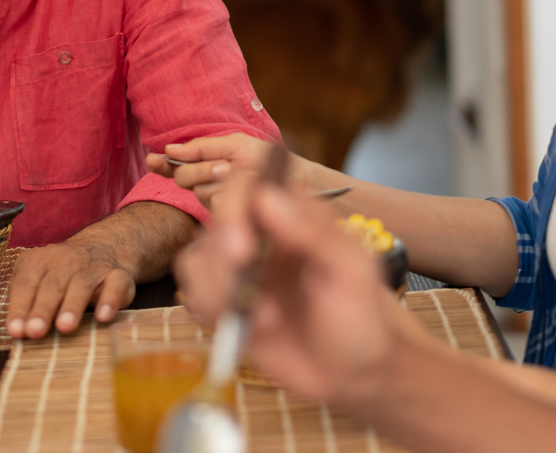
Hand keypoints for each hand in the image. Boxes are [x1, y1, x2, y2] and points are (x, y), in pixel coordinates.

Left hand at [6, 238, 136, 338]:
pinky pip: (115, 286)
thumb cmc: (60, 276)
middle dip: (42, 309)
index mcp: (39, 261)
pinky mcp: (118, 276)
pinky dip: (110, 300)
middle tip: (35, 331)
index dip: (20, 307)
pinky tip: (103, 317)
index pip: (26, 284)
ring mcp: (93, 267)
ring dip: (72, 306)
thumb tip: (17, 331)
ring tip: (65, 327)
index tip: (15, 331)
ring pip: (82, 285)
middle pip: (52, 286)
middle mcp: (66, 261)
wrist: (102, 248)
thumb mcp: (37, 280)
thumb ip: (25, 302)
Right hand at [146, 134, 308, 207]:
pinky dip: (230, 195)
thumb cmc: (267, 160)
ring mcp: (215, 203)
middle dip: (201, 169)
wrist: (295, 180)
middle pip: (184, 177)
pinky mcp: (226, 221)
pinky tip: (243, 191)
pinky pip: (216, 205)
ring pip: (200, 191)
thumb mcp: (235, 145)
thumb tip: (169, 148)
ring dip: (219, 180)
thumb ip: (202, 146)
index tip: (153, 159)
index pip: (176, 166)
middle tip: (224, 167)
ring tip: (241, 176)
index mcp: (206, 165)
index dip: (162, 164)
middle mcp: (207, 185)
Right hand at [174, 171, 412, 406]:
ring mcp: (241, 267)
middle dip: (223, 256)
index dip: (236, 209)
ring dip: (221, 291)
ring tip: (264, 318)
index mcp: (294, 212)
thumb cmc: (360, 315)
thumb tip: (268, 198)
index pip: (250, 185)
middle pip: (216, 219)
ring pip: (197, 257)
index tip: (244, 248)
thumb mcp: (351, 271)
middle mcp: (261, 233)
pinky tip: (252, 327)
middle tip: (247, 287)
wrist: (352, 371)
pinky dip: (214, 311)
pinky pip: (195, 293)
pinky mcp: (226, 300)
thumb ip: (314, 232)